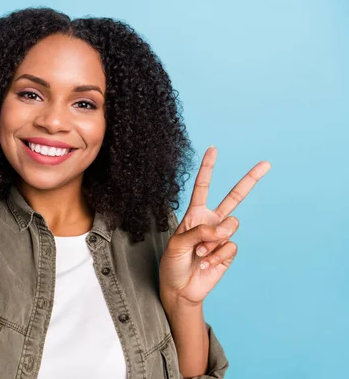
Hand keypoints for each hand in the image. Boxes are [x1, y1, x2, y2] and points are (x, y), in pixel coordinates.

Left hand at [159, 146, 270, 308]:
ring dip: (213, 241)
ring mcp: (221, 237)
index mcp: (194, 215)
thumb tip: (222, 230)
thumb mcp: (176, 244)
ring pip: (231, 225)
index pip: (202, 187)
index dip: (207, 168)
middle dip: (250, 180)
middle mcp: (211, 222)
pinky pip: (230, 246)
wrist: (180, 289)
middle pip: (234, 198)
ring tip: (200, 253)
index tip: (213, 149)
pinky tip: (207, 264)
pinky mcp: (228, 252)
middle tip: (266, 164)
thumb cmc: (172, 265)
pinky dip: (217, 256)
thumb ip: (197, 232)